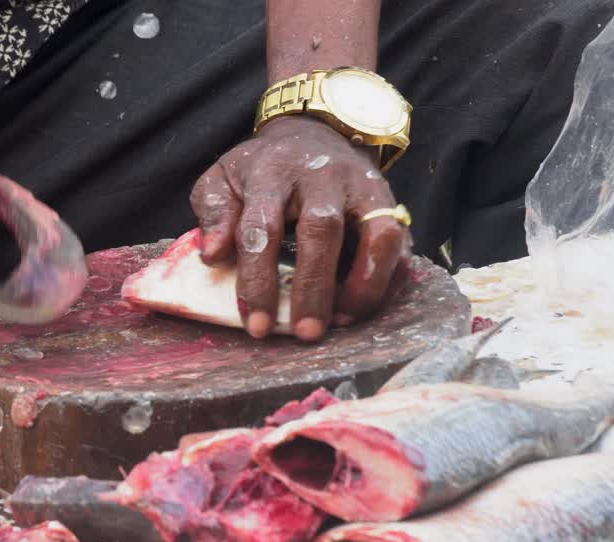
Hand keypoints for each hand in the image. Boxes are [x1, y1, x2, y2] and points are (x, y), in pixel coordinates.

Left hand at [190, 116, 410, 341]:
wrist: (314, 136)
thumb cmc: (262, 170)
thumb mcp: (223, 180)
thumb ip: (214, 214)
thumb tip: (212, 256)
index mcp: (273, 173)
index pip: (262, 226)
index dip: (258, 278)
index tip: (255, 323)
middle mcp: (323, 177)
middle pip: (322, 229)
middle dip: (314, 286)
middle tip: (306, 332)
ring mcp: (364, 187)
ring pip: (378, 233)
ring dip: (365, 284)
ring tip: (343, 320)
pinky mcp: (390, 203)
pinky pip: (401, 243)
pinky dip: (388, 279)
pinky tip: (364, 306)